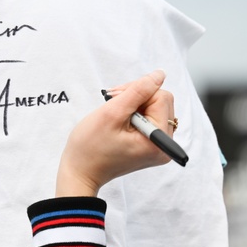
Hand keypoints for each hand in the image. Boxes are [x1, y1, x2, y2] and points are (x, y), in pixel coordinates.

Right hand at [56, 70, 174, 196]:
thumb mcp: (112, 114)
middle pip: (161, 101)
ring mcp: (159, 147)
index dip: (138, 91)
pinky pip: (151, 118)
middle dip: (138, 97)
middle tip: (113, 105)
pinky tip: (119, 120)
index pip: (161, 97)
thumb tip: (159, 75)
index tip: (115, 100)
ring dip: (135, 104)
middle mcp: (165, 146)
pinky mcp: (151, 145)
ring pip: (155, 107)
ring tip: (115, 115)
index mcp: (159, 141)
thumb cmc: (90, 147)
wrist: (81, 172)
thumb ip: (138, 91)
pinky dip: (135, 113)